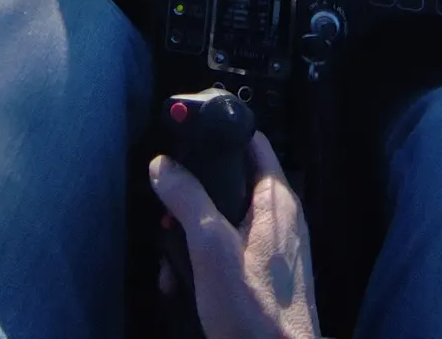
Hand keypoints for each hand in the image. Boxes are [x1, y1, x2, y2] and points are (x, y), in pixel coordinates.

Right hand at [149, 132, 318, 338]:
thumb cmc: (253, 307)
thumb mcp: (210, 246)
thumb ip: (187, 198)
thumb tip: (162, 164)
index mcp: (277, 200)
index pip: (253, 142)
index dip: (221, 134)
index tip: (186, 137)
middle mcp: (279, 219)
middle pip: (228, 185)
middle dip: (191, 201)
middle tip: (169, 217)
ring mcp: (271, 251)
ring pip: (220, 224)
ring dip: (189, 241)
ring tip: (171, 263)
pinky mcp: (260, 279)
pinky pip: (226, 255)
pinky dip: (201, 265)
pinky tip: (182, 285)